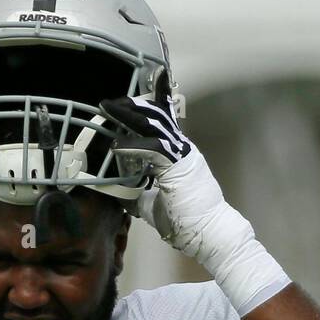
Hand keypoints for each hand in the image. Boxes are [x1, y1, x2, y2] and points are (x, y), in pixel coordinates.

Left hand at [101, 72, 221, 256]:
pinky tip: (118, 145)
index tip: (144, 87)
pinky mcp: (179, 167)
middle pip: (156, 117)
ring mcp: (183, 155)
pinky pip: (154, 150)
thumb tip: (123, 197)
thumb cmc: (186, 222)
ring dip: (130, 117)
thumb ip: (139, 197)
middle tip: (110, 102)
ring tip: (109, 110)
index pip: (164, 122)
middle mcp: (182, 148)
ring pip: (155, 126)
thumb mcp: (153, 207)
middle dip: (132, 107)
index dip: (155, 103)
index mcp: (178, 155)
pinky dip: (134, 146)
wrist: (210, 233)